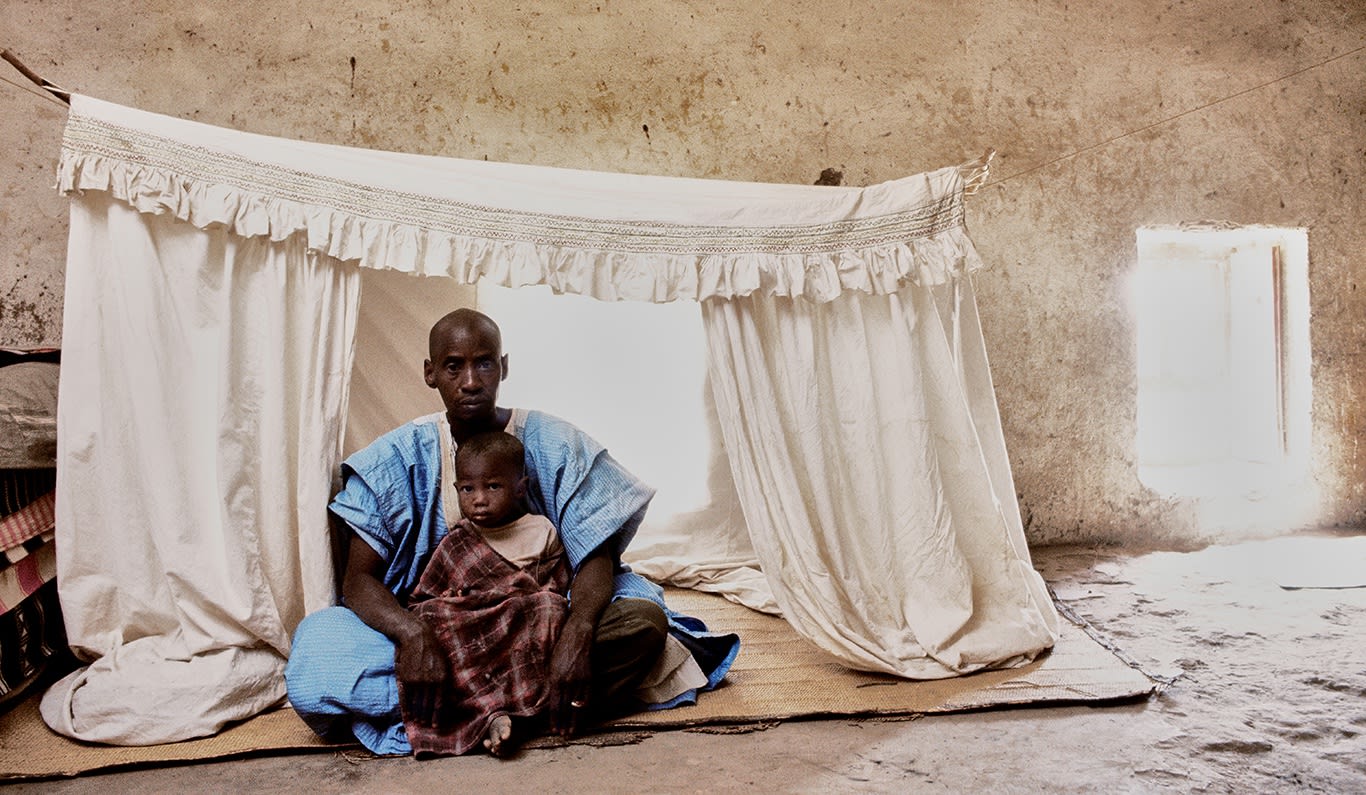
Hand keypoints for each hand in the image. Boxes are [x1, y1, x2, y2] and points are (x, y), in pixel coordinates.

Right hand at [395, 617, 447, 722]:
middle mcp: (430, 681)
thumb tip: (447, 696)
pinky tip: (408, 714)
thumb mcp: (443, 663)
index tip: (436, 726)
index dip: (437, 716)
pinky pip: (406, 697)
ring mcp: (417, 680)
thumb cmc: (432, 649)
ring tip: (418, 722)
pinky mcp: (406, 678)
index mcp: (442, 678)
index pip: (440, 703)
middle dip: (427, 717)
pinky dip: (407, 707)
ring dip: (418, 714)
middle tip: (427, 726)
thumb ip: (443, 680)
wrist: (416, 636)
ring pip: (417, 703)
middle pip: (428, 705)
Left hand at [546, 619, 593, 735]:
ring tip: (572, 731)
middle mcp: (567, 682)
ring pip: (576, 705)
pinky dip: (584, 707)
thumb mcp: (551, 665)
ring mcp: (579, 680)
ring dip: (574, 720)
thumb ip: (551, 682)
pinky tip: (582, 715)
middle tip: (563, 736)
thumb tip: (550, 698)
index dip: (554, 719)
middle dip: (564, 723)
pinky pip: (587, 696)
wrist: (576, 636)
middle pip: (565, 708)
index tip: (553, 730)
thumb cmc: (560, 649)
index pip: (554, 705)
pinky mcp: (589, 677)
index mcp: (555, 679)